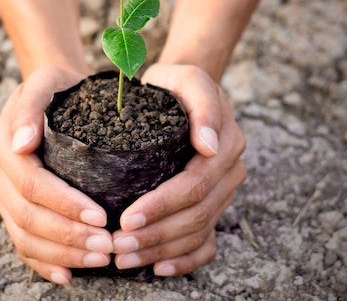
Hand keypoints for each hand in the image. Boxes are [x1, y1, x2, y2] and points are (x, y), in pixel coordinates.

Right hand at [0, 66, 112, 284]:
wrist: (54, 96)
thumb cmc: (59, 88)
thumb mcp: (47, 80)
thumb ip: (31, 103)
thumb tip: (21, 144)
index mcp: (0, 141)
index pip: (31, 183)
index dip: (64, 204)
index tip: (100, 216)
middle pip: (27, 215)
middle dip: (68, 236)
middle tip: (108, 246)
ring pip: (23, 236)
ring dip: (62, 254)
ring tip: (100, 259)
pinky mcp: (9, 208)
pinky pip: (21, 244)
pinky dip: (44, 263)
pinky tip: (68, 275)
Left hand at [111, 63, 246, 275]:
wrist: (181, 91)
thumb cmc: (175, 84)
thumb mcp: (186, 78)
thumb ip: (202, 101)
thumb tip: (210, 145)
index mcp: (227, 144)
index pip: (194, 185)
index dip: (162, 206)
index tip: (127, 218)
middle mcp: (229, 172)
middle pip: (196, 215)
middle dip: (156, 235)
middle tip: (117, 246)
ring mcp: (224, 192)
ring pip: (198, 233)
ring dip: (161, 250)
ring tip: (124, 258)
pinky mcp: (214, 205)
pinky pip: (208, 243)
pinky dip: (185, 260)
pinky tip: (157, 268)